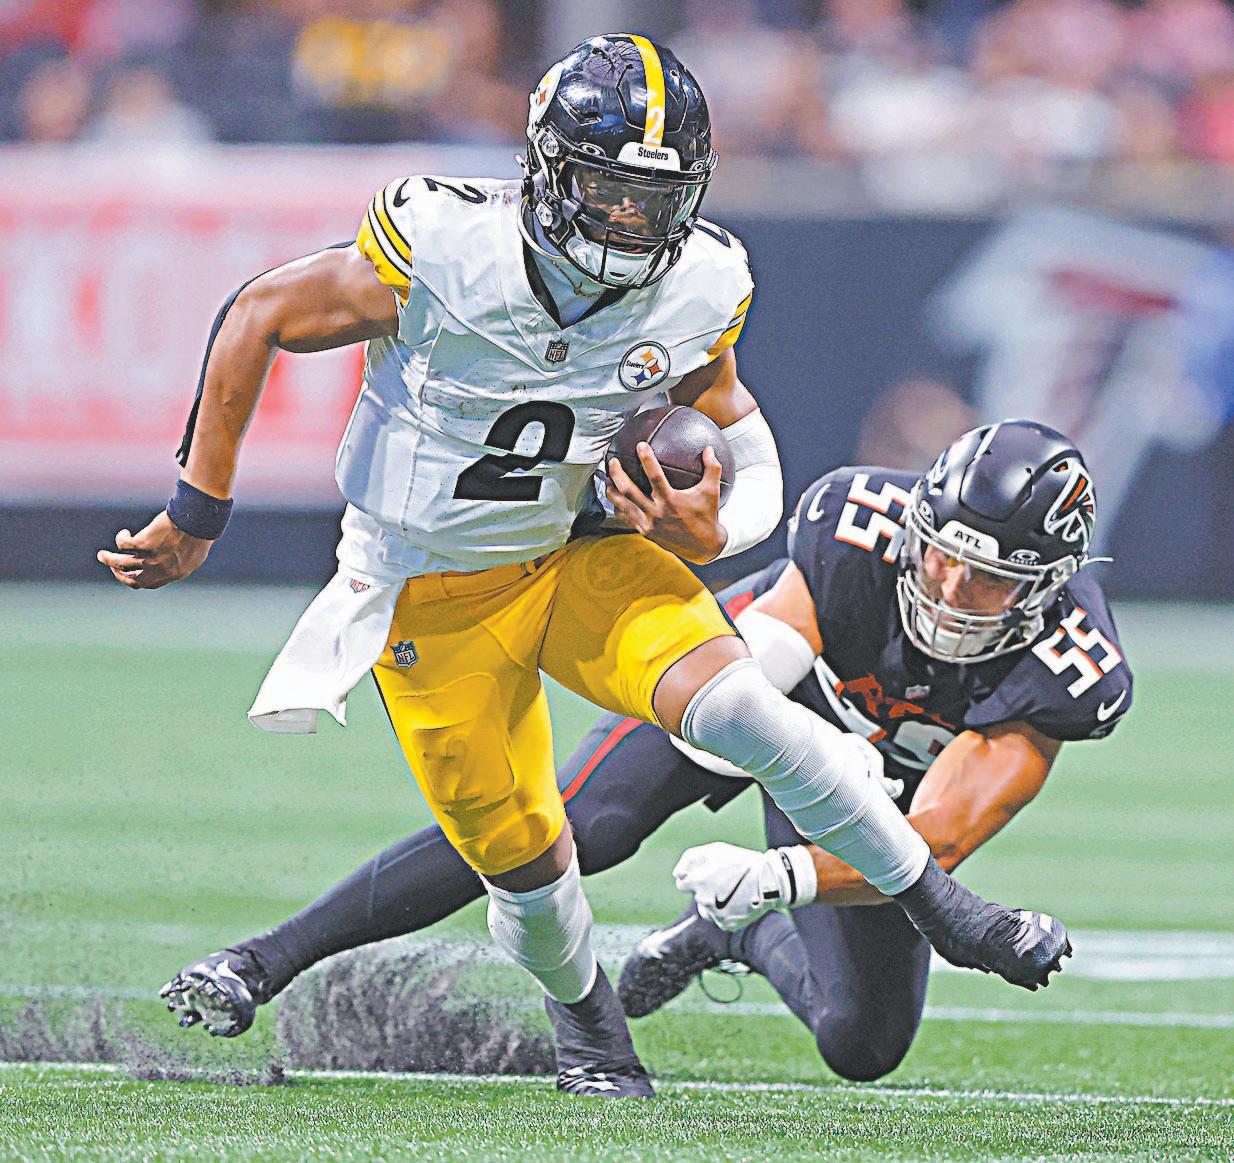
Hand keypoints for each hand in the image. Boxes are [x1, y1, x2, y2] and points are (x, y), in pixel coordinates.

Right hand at [96, 510, 212, 589]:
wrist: (198, 520)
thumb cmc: (200, 532)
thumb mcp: (195, 553)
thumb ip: (182, 560)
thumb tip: (175, 561)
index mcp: (174, 573)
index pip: (151, 584)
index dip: (138, 581)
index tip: (132, 575)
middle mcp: (160, 569)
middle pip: (132, 579)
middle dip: (120, 575)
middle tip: (113, 568)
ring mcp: (150, 558)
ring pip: (121, 563)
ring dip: (109, 560)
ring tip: (102, 555)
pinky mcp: (143, 544)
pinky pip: (124, 545)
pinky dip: (121, 538)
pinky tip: (124, 533)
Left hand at [606, 443, 725, 563]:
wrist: (704, 547)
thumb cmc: (707, 516)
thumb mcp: (711, 492)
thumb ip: (712, 468)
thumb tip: (710, 448)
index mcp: (671, 501)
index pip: (655, 476)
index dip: (646, 459)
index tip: (640, 445)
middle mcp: (657, 513)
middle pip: (629, 491)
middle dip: (617, 474)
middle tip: (612, 461)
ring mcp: (648, 524)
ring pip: (622, 506)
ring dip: (611, 491)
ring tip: (606, 479)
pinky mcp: (645, 533)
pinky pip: (626, 518)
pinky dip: (618, 508)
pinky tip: (615, 499)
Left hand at [673, 841, 816, 931]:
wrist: (769, 879)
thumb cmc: (740, 861)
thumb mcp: (714, 850)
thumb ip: (690, 859)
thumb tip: (677, 874)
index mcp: (698, 881)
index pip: (682, 884)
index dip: (694, 877)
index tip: (708, 874)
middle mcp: (704, 900)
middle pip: (697, 896)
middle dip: (706, 889)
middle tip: (725, 881)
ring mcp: (715, 914)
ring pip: (707, 909)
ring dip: (714, 902)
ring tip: (733, 892)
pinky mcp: (727, 924)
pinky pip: (719, 919)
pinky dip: (726, 912)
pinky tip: (738, 901)